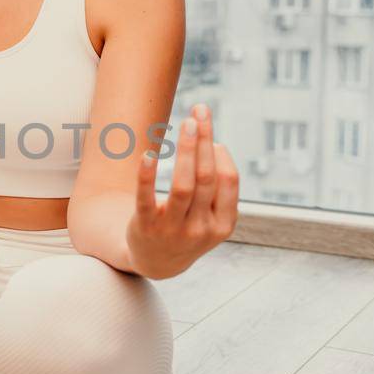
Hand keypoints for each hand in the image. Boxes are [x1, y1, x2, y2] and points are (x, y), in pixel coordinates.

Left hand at [127, 103, 239, 278]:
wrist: (157, 262)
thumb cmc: (189, 228)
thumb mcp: (213, 217)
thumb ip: (219, 188)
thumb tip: (214, 144)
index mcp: (222, 225)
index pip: (228, 182)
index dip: (221, 156)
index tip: (212, 138)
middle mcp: (200, 229)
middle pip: (206, 177)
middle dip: (204, 141)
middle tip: (200, 111)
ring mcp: (173, 230)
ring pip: (183, 185)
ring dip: (186, 150)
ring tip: (186, 123)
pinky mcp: (145, 227)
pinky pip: (146, 199)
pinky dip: (147, 175)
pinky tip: (148, 155)